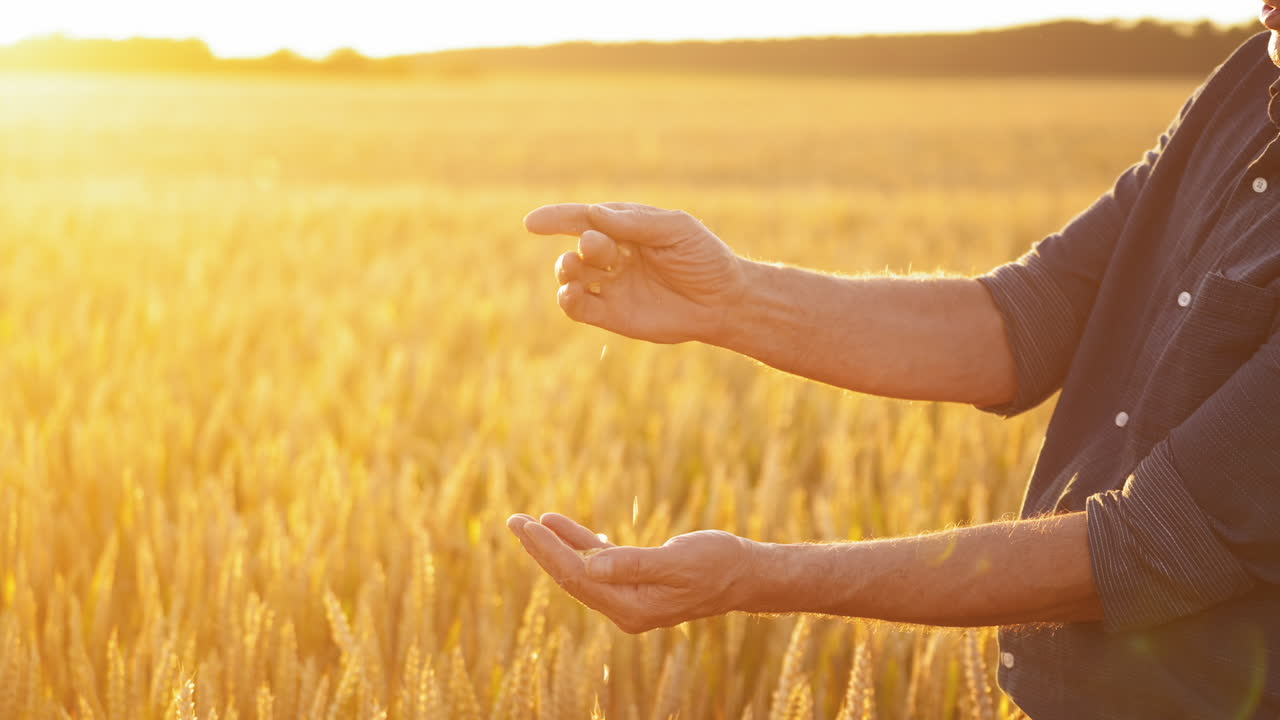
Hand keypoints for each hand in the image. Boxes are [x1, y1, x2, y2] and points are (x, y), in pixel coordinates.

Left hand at [506, 512, 755, 633]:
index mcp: (631, 607)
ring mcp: (630, 598)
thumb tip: (591, 565)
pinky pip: (601, 565)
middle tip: (514, 520)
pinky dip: (583, 545)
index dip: (549, 550)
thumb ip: (633, 564)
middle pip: (573, 576)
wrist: (746, 575)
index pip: (578, 577)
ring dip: (558, 545)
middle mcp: (625, 608)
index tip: (526, 525)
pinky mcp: (637, 585)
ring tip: (531, 522)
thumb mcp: (677, 561)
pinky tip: (567, 530)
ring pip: (583, 570)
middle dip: (542, 548)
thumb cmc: (718, 564)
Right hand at [524, 202, 748, 343]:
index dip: (557, 218)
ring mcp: (612, 285)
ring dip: (565, 270)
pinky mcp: (613, 315)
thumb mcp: (675, 230)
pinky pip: (579, 306)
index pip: (586, 218)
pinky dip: (568, 300)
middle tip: (600, 248)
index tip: (533, 223)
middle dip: (584, 244)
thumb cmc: (704, 258)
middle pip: (580, 246)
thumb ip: (634, 222)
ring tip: (572, 268)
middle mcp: (615, 256)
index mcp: (627, 228)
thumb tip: (593, 214)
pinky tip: (571, 294)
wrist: (725, 302)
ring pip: (572, 275)